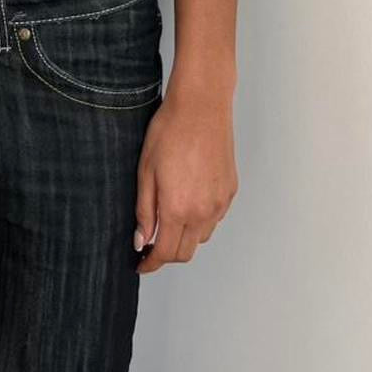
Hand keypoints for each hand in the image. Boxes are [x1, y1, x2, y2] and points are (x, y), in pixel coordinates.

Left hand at [134, 78, 236, 272]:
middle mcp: (204, 212)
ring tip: (167, 219)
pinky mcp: (230, 191)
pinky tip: (187, 202)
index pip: (166, 252)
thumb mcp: (146, 171)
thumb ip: (145, 210)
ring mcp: (220, 202)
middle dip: (167, 254)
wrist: (201, 107)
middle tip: (150, 244)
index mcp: (178, 208)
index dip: (152, 263)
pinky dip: (199, 220)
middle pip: (186, 251)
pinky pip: (214, 218)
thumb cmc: (169, 132)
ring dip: (184, 237)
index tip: (141, 264)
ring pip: (202, 236)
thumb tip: (142, 240)